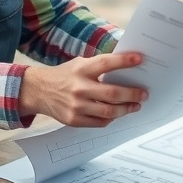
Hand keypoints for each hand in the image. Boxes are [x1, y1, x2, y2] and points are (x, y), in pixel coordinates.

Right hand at [18, 52, 148, 126]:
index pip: (107, 64)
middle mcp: (79, 88)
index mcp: (81, 69)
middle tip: (144, 94)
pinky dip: (111, 118)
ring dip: (126, 110)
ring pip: (109, 112)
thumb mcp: (80, 64)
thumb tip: (127, 68)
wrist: (38, 91)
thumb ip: (100, 66)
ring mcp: (76, 106)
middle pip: (113, 94)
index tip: (140, 59)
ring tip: (135, 105)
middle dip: (132, 94)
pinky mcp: (74, 120)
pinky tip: (117, 114)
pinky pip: (99, 123)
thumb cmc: (64, 75)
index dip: (125, 61)